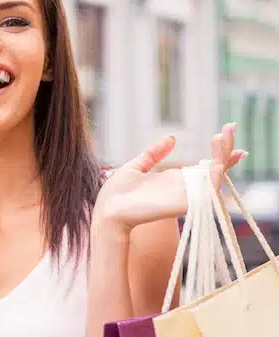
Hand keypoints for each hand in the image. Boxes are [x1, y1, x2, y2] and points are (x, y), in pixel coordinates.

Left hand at [93, 123, 246, 236]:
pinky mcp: (181, 206)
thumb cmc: (117, 193)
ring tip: (222, 137)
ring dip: (222, 158)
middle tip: (230, 127)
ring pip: (214, 179)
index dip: (220, 153)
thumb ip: (154, 153)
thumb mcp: (137, 166)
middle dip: (225, 150)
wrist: (106, 210)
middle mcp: (185, 189)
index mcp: (175, 180)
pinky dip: (213, 179)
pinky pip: (204, 194)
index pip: (205, 166)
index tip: (228, 133)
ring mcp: (185, 197)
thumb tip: (172, 138)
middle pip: (215, 170)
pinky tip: (218, 164)